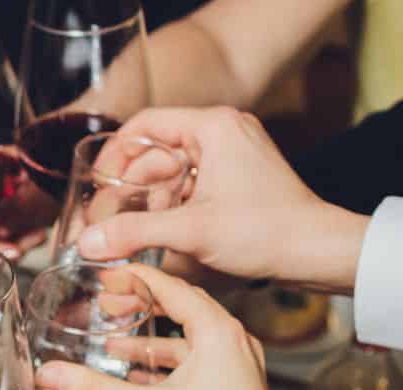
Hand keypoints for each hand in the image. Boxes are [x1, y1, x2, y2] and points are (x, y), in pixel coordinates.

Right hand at [35, 264, 282, 389]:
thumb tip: (50, 374)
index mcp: (216, 331)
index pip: (170, 287)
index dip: (134, 278)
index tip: (108, 276)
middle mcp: (232, 340)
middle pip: (181, 307)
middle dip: (141, 307)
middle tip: (109, 305)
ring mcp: (237, 363)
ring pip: (188, 338)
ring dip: (151, 341)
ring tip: (114, 347)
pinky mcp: (236, 386)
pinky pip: (198, 362)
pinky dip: (169, 364)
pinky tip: (141, 379)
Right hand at [75, 108, 367, 293]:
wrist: (317, 252)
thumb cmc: (265, 232)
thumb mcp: (190, 232)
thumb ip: (133, 232)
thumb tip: (85, 242)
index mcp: (213, 127)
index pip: (145, 124)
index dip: (114, 154)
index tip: (95, 184)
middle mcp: (223, 132)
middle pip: (155, 153)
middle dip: (132, 190)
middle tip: (111, 223)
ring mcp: (232, 154)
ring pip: (172, 174)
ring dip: (153, 205)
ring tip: (142, 236)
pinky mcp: (237, 178)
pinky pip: (191, 186)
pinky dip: (175, 209)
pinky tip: (169, 237)